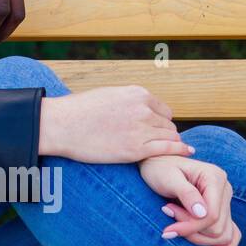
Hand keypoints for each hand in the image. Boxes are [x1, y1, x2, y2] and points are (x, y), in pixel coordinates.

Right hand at [38, 85, 194, 162]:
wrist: (60, 125)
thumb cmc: (78, 111)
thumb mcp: (108, 95)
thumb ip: (128, 101)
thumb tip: (140, 108)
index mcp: (137, 94)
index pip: (162, 109)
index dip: (158, 120)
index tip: (152, 129)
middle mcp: (143, 109)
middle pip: (167, 123)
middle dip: (163, 132)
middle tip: (155, 142)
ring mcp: (141, 129)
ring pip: (170, 136)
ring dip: (168, 142)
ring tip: (165, 150)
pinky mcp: (136, 149)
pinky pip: (167, 149)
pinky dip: (178, 150)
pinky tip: (185, 151)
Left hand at [138, 154, 241, 245]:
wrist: (155, 165)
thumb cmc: (158, 169)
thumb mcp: (167, 178)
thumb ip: (186, 193)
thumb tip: (203, 214)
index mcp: (215, 177)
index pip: (212, 215)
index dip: (191, 226)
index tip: (168, 228)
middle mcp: (225, 189)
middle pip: (217, 228)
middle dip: (191, 229)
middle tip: (167, 214)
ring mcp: (225, 201)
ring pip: (223, 234)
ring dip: (198, 236)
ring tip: (176, 223)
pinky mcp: (222, 211)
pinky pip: (232, 234)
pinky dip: (224, 245)